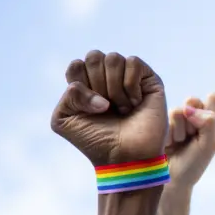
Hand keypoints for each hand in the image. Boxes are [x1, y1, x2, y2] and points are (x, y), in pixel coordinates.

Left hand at [51, 51, 167, 164]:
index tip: (89, 108)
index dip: (80, 84)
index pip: (77, 64)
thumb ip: (68, 95)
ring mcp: (130, 78)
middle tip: (107, 108)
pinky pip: (133, 63)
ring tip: (122, 109)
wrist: (124, 157)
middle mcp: (109, 78)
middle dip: (97, 84)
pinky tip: (135, 103)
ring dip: (114, 88)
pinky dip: (130, 85)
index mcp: (88, 85)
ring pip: (113, 59)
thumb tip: (100, 95)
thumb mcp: (64, 120)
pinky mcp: (150, 80)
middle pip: (94, 56)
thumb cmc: (96, 142)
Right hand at [164, 93, 214, 189]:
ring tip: (179, 143)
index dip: (210, 112)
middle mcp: (196, 114)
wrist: (170, 178)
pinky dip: (169, 134)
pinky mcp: (162, 121)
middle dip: (193, 122)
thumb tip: (189, 108)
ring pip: (179, 111)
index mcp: (213, 118)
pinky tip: (169, 143)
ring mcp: (179, 117)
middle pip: (194, 100)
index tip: (206, 131)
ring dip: (180, 131)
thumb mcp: (210, 145)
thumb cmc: (193, 164)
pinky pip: (165, 119)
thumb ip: (208, 122)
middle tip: (192, 138)